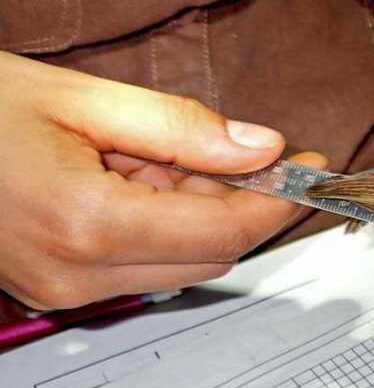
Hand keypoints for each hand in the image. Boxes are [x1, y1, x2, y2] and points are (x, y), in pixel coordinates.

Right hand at [0, 51, 326, 309]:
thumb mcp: (80, 98)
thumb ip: (179, 127)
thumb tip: (260, 148)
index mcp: (89, 222)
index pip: (227, 228)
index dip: (277, 199)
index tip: (306, 166)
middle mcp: (77, 272)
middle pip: (212, 252)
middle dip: (237, 201)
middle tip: (230, 146)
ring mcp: (61, 289)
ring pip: (181, 262)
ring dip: (194, 212)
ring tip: (148, 152)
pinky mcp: (53, 288)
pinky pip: (140, 264)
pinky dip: (159, 224)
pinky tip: (128, 177)